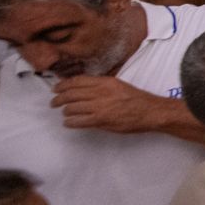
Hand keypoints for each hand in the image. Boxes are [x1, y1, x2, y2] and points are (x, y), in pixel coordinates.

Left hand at [51, 77, 170, 132]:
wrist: (150, 112)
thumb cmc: (137, 99)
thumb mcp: (118, 85)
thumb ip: (101, 86)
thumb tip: (82, 88)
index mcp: (105, 82)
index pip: (77, 81)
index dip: (63, 85)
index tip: (56, 88)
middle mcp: (100, 92)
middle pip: (71, 94)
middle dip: (59, 98)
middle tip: (54, 102)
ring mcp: (100, 107)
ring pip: (72, 108)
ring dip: (65, 111)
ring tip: (64, 113)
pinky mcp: (101, 120)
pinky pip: (79, 121)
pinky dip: (70, 122)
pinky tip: (68, 123)